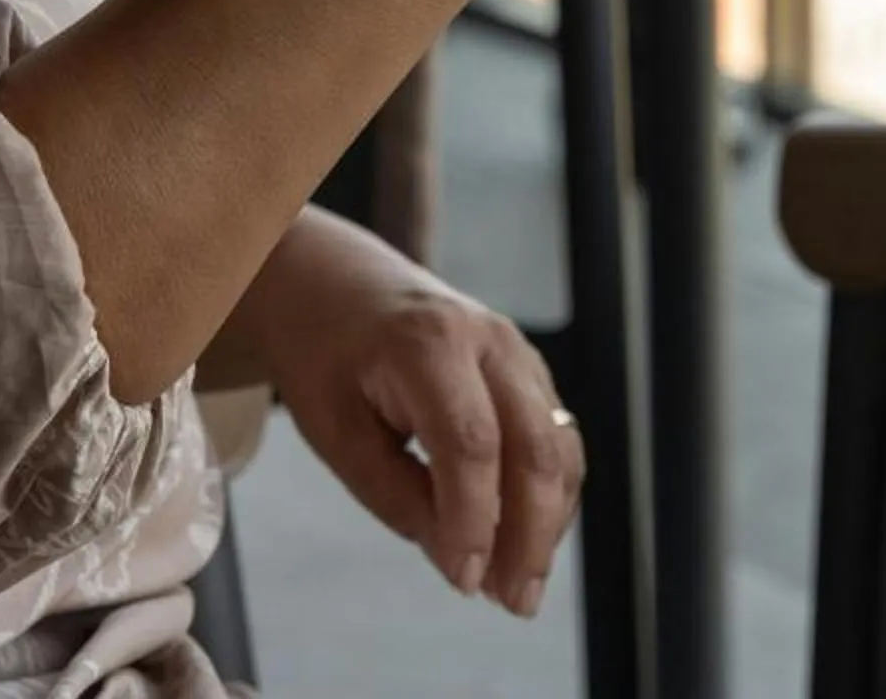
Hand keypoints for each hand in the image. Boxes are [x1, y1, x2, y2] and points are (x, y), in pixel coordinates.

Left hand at [255, 216, 583, 615]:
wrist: (339, 283)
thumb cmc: (327, 358)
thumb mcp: (335, 430)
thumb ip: (396, 494)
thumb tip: (460, 558)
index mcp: (429, 343)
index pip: (471, 443)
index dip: (474, 519)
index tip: (464, 581)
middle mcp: (490, 340)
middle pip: (535, 446)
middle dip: (532, 533)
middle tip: (514, 603)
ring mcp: (518, 351)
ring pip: (558, 445)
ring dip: (549, 522)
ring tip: (520, 588)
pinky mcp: (529, 371)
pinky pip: (555, 438)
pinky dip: (547, 497)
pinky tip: (524, 543)